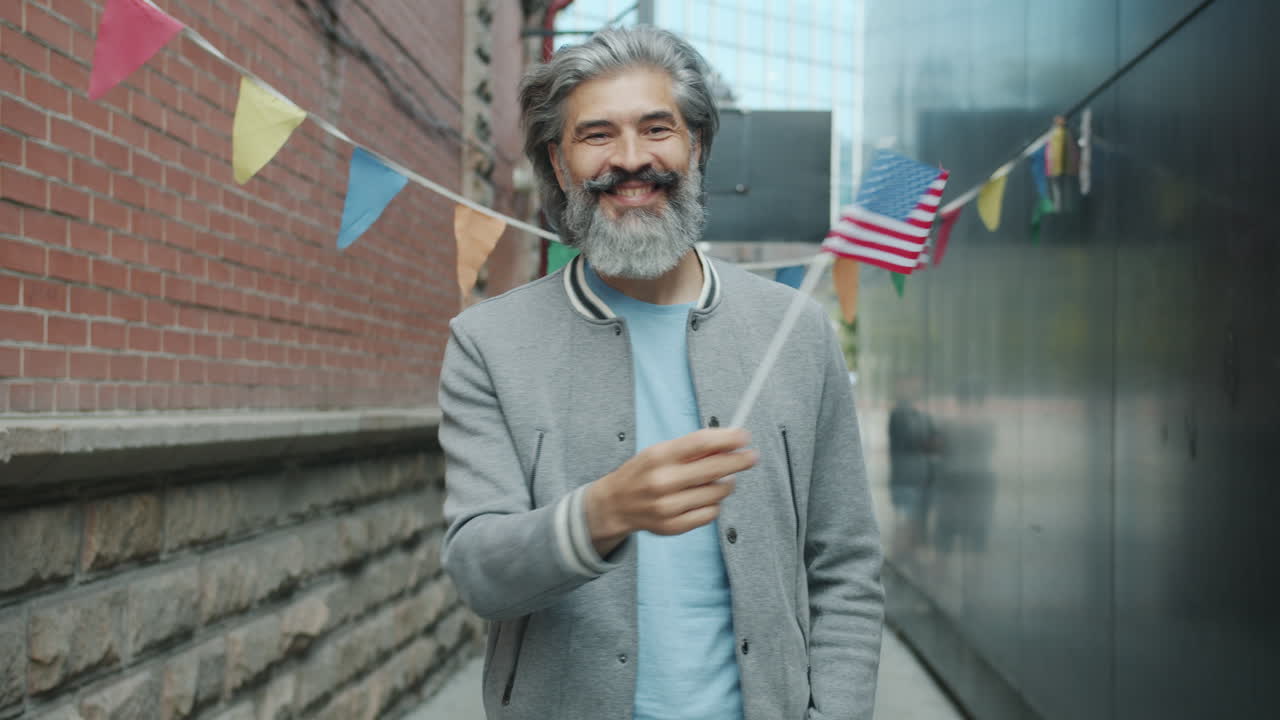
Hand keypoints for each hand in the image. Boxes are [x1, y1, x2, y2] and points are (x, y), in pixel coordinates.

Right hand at [583, 428, 757, 556]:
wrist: (615, 504)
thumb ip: (692, 448)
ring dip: (725, 484)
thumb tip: (729, 441)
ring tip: (718, 480)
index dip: (728, 439)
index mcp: (659, 456)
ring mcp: (667, 507)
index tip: (745, 436)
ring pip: (717, 493)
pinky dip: (713, 504)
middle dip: (739, 461)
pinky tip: (703, 498)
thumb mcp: (661, 452)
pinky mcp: (673, 526)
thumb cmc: (645, 472)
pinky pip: (710, 514)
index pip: (701, 443)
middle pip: (714, 469)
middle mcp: (662, 482)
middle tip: (752, 456)